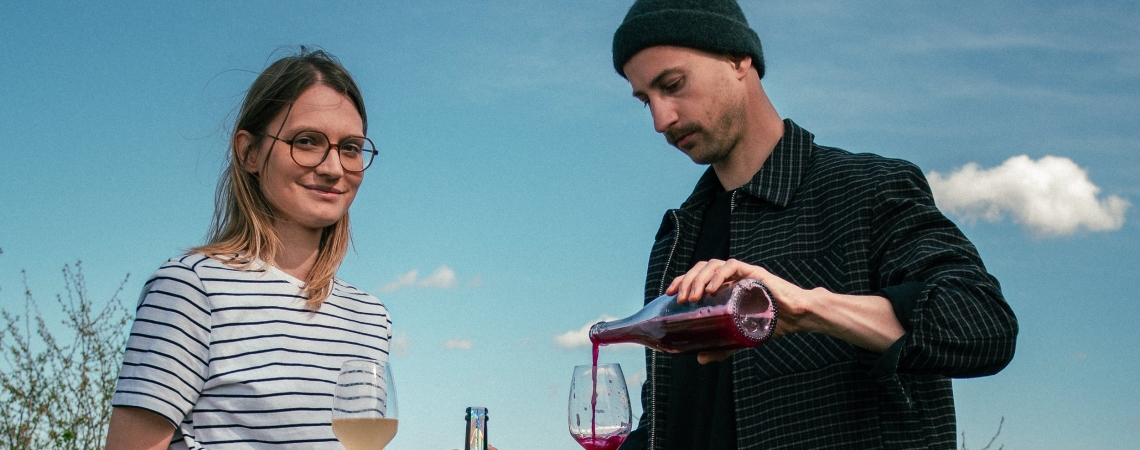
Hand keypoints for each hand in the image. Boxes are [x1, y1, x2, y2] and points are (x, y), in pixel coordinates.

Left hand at [667, 258, 905, 352]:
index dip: (681, 281)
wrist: (797, 319)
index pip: (697, 276)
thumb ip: (721, 347)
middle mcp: (731, 276)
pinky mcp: (755, 273)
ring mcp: (742, 273)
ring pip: (713, 264)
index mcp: (724, 286)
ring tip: (692, 296)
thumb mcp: (740, 337)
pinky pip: (733, 266)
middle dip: (686, 280)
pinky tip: (711, 288)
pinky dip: (719, 275)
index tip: (668, 293)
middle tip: (678, 299)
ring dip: (698, 278)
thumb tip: (699, 360)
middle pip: (701, 268)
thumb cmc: (769, 323)